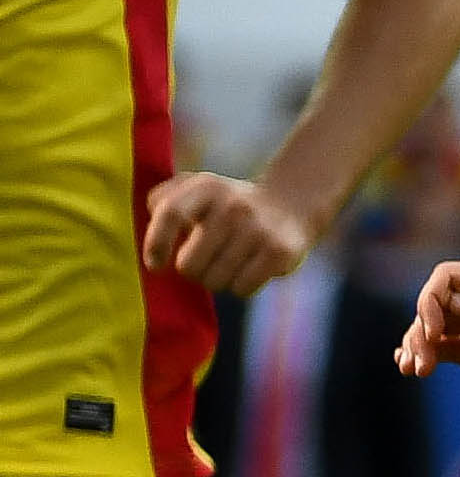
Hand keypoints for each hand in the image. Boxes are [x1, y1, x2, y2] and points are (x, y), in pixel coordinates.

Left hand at [141, 172, 319, 293]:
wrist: (290, 204)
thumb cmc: (227, 204)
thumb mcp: (198, 188)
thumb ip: (164, 201)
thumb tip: (152, 239)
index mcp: (207, 187)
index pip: (170, 213)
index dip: (156, 243)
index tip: (155, 265)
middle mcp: (232, 207)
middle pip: (189, 264)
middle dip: (192, 271)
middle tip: (203, 262)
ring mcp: (258, 230)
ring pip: (214, 281)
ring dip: (216, 280)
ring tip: (227, 265)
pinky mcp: (279, 253)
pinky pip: (241, 289)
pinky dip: (240, 287)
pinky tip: (248, 271)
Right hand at [395, 260, 459, 432]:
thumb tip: (451, 303)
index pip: (449, 277)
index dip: (431, 300)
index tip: (433, 330)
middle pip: (439, 304)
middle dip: (421, 327)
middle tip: (420, 361)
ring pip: (439, 329)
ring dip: (418, 344)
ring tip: (413, 370)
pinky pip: (449, 350)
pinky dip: (429, 355)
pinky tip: (413, 368)